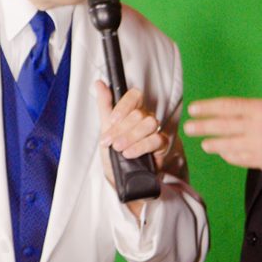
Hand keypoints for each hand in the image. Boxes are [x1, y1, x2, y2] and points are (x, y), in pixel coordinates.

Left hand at [96, 82, 168, 217]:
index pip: (134, 96)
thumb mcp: (105, 128)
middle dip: (121, 129)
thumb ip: (104, 105)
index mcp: (132, 110)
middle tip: (110, 142)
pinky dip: (140, 146)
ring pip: (148, 124)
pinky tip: (129, 153)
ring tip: (119, 148)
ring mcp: (155, 130)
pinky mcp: (162, 145)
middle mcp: (145, 117)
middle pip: (139, 113)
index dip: (123, 107)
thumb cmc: (114, 152)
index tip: (111, 121)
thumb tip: (99, 83)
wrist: (120, 178)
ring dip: (130, 137)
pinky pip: (156, 139)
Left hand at [184, 98, 261, 170]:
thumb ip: (252, 110)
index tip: (193, 108)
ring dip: (214, 144)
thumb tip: (227, 112)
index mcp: (261, 108)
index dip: (208, 107)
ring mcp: (260, 146)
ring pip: (229, 145)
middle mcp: (258, 127)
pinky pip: (240, 159)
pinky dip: (230, 156)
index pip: (227, 106)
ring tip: (204, 144)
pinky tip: (224, 153)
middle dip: (203, 127)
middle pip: (223, 126)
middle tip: (188, 127)